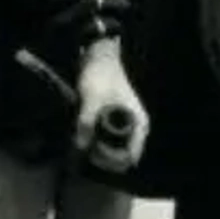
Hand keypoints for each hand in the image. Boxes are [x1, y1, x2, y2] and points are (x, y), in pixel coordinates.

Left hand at [72, 43, 148, 173]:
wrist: (98, 56)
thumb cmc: (101, 76)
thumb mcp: (92, 99)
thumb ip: (86, 122)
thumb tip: (80, 146)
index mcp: (139, 124)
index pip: (130, 156)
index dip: (112, 162)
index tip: (94, 156)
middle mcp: (135, 128)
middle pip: (122, 157)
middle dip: (103, 158)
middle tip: (85, 152)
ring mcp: (126, 126)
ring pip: (114, 150)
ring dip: (98, 151)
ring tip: (82, 144)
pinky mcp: (114, 122)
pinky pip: (107, 141)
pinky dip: (96, 142)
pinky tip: (83, 138)